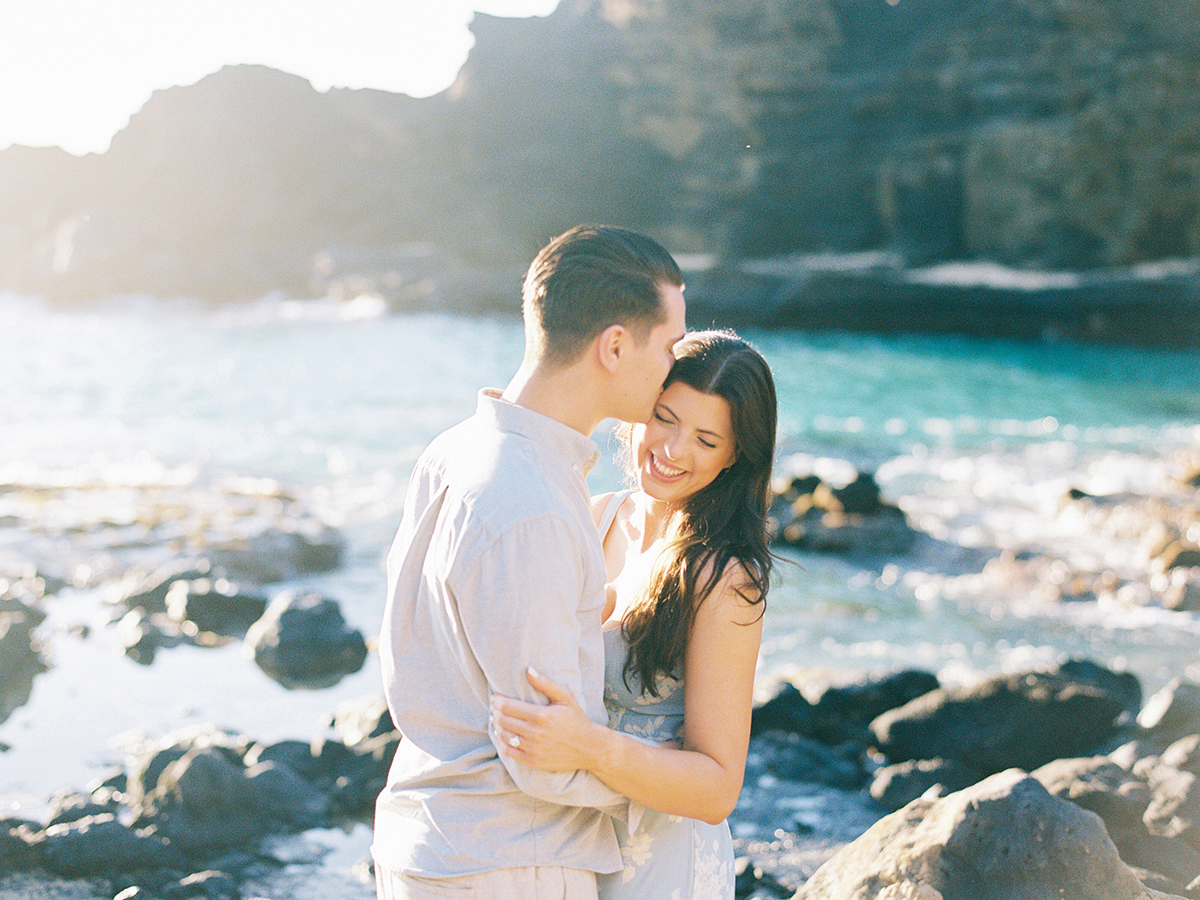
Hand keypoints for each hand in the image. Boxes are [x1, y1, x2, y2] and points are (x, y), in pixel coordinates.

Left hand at [490, 667, 604, 771]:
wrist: (589, 747)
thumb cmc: (576, 719)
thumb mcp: (565, 697)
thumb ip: (545, 683)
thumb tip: (528, 670)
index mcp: (541, 716)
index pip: (508, 707)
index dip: (498, 701)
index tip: (495, 697)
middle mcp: (535, 733)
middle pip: (504, 721)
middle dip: (495, 712)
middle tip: (494, 707)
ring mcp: (533, 749)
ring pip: (504, 736)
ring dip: (497, 726)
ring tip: (496, 719)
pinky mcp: (533, 761)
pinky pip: (510, 752)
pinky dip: (502, 742)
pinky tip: (502, 735)